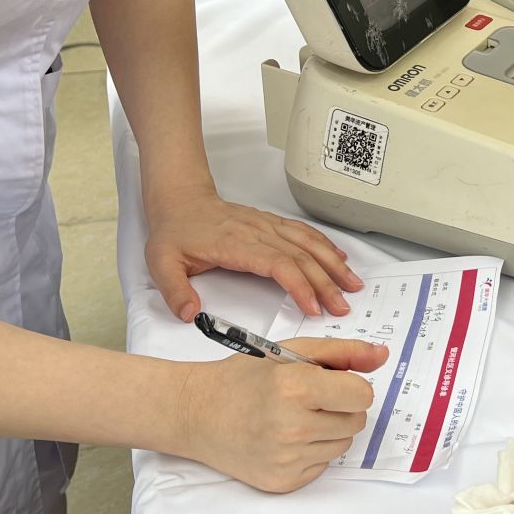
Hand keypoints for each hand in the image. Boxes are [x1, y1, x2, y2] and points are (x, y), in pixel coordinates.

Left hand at [145, 185, 363, 318]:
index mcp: (236, 244)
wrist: (179, 199)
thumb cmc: (174, 232)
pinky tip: (339, 257)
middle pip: (300, 257)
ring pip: (308, 243)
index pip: (277, 264)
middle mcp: (257, 232)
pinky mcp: (270, 223)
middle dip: (325, 283)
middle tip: (341, 307)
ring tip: (353, 284)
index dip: (299, 285)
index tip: (313, 308)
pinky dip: (325, 244)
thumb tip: (190, 314)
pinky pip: (303, 232)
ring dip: (333, 263)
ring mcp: (267, 225)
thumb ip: (175, 291)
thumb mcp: (161, 263)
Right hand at [176, 338, 389, 492]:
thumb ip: (341, 352)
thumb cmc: (243, 377)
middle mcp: (292, 427)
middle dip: (340, 408)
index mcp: (295, 388)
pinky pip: (322, 465)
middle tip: (308, 400)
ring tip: (293, 418)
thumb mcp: (290, 352)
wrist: (196, 413)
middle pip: (357, 421)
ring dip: (327, 430)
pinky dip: (311, 452)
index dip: (350, 386)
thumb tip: (383, 356)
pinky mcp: (283, 482)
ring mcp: (287, 459)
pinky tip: (283, 439)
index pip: (362, 395)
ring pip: (342, 444)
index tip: (330, 382)